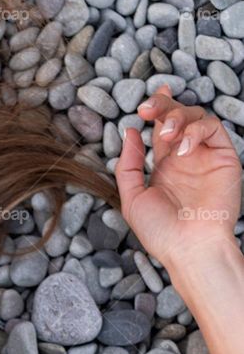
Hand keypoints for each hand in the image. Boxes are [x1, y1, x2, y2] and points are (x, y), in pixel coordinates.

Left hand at [115, 83, 242, 271]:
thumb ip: (128, 166)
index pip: (161, 130)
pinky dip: (195, 131)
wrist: (189, 247)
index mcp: (165, 167)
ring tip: (165, 134)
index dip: (155, 111)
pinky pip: (212, 128)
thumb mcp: (132, 198)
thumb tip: (129, 132)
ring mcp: (205, 156)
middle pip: (177, 117)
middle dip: (162, 106)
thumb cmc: (161, 232)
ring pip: (196, 117)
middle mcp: (186, 159)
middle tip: (147, 108)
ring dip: (177, 117)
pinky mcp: (224, 156)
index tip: (143, 105)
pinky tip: (182, 150)